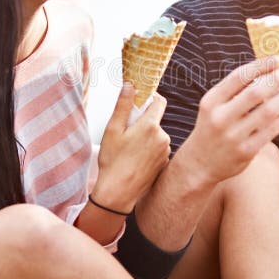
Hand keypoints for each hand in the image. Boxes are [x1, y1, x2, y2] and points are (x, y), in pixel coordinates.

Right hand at [92, 84, 170, 212]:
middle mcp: (163, 137)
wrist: (118, 192)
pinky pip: (158, 149)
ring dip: (146, 136)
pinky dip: (149, 149)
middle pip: (155, 119)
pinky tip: (135, 159)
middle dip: (143, 121)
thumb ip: (122, 106)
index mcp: (150, 126)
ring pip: (156, 135)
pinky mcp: (164, 163)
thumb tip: (129, 86)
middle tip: (126, 130)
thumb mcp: (113, 130)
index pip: (159, 101)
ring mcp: (165, 151)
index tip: (139, 100)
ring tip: (129, 148)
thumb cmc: (113, 162)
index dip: (149, 97)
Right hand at [178, 56, 278, 185]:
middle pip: (255, 93)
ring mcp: (234, 136)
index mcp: (211, 101)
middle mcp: (221, 118)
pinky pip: (272, 130)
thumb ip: (234, 91)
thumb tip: (266, 71)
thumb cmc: (212, 127)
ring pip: (268, 112)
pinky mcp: (246, 151)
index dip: (260, 66)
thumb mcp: (213, 106)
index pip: (239, 77)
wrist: (200, 163)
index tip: (276, 59)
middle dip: (277, 79)